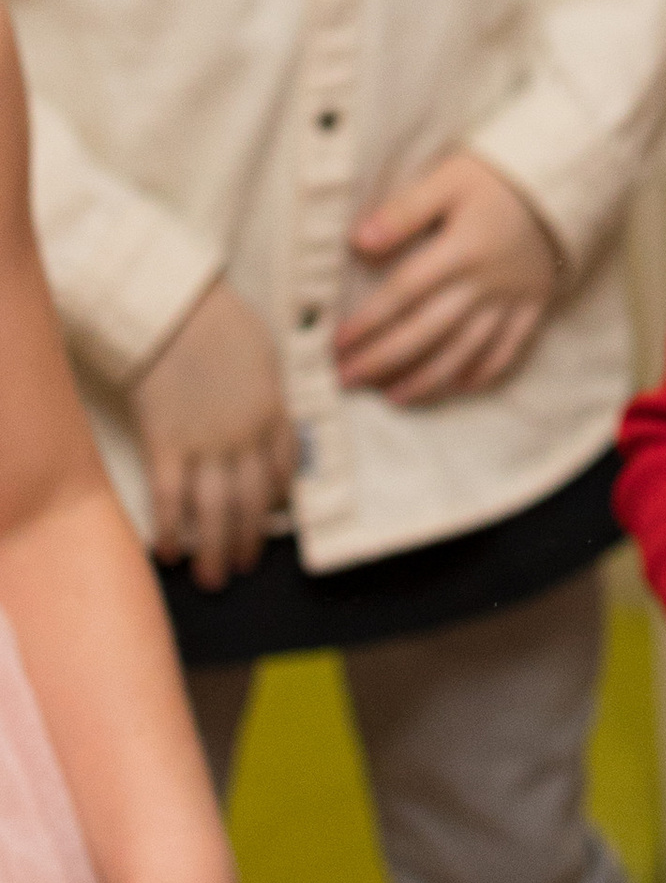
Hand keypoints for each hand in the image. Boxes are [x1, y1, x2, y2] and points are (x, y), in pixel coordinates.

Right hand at [130, 281, 295, 588]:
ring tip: (212, 577)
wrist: (175, 306)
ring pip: (215, 509)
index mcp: (273, 411)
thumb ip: (266, 387)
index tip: (266, 518)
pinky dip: (170, 528)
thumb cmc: (219, 318)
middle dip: (246, 540)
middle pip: (251, 501)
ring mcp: (206, 442)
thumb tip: (268, 407)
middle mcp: (245, 436)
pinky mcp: (165, 442)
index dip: (275, 498)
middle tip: (238, 567)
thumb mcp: (263, 351)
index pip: (283, 468)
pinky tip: (169, 552)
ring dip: (215, 548)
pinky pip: (170, 497)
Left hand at [336, 152, 559, 405]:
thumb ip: (404, 210)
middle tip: (347, 380)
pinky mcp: (533, 306)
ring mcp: (511, 300)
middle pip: (427, 330)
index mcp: (461, 250)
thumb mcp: (448, 178)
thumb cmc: (498, 177)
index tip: (337, 343)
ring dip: (427, 378)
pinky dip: (483, 373)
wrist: (564, 180)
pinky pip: (509, 350)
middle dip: (384, 359)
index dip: (369, 321)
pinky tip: (458, 387)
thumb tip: (359, 242)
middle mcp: (485, 283)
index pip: (404, 293)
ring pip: (465, 350)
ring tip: (393, 397)